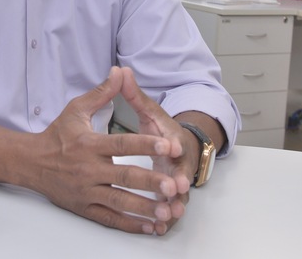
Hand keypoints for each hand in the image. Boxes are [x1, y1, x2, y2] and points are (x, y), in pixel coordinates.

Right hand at [29, 67, 184, 234]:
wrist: (30, 162)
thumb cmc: (57, 134)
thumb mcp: (76, 109)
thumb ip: (102, 93)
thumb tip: (119, 72)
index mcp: (89, 144)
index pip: (121, 144)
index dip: (145, 144)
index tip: (167, 145)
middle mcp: (88, 169)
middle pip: (124, 175)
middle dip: (150, 181)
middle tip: (172, 185)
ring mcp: (86, 191)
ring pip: (118, 201)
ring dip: (143, 207)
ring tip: (166, 211)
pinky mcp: (84, 207)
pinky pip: (109, 218)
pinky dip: (129, 224)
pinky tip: (148, 226)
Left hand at [118, 67, 202, 234]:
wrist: (180, 146)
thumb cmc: (161, 130)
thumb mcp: (149, 110)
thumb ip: (134, 94)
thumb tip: (120, 70)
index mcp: (170, 139)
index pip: (173, 141)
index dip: (172, 144)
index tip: (172, 148)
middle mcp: (177, 163)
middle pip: (180, 172)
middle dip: (178, 180)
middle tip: (176, 187)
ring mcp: (174, 182)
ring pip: (176, 196)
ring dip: (173, 205)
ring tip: (168, 215)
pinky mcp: (169, 198)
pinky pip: (167, 211)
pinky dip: (164, 221)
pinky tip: (156, 230)